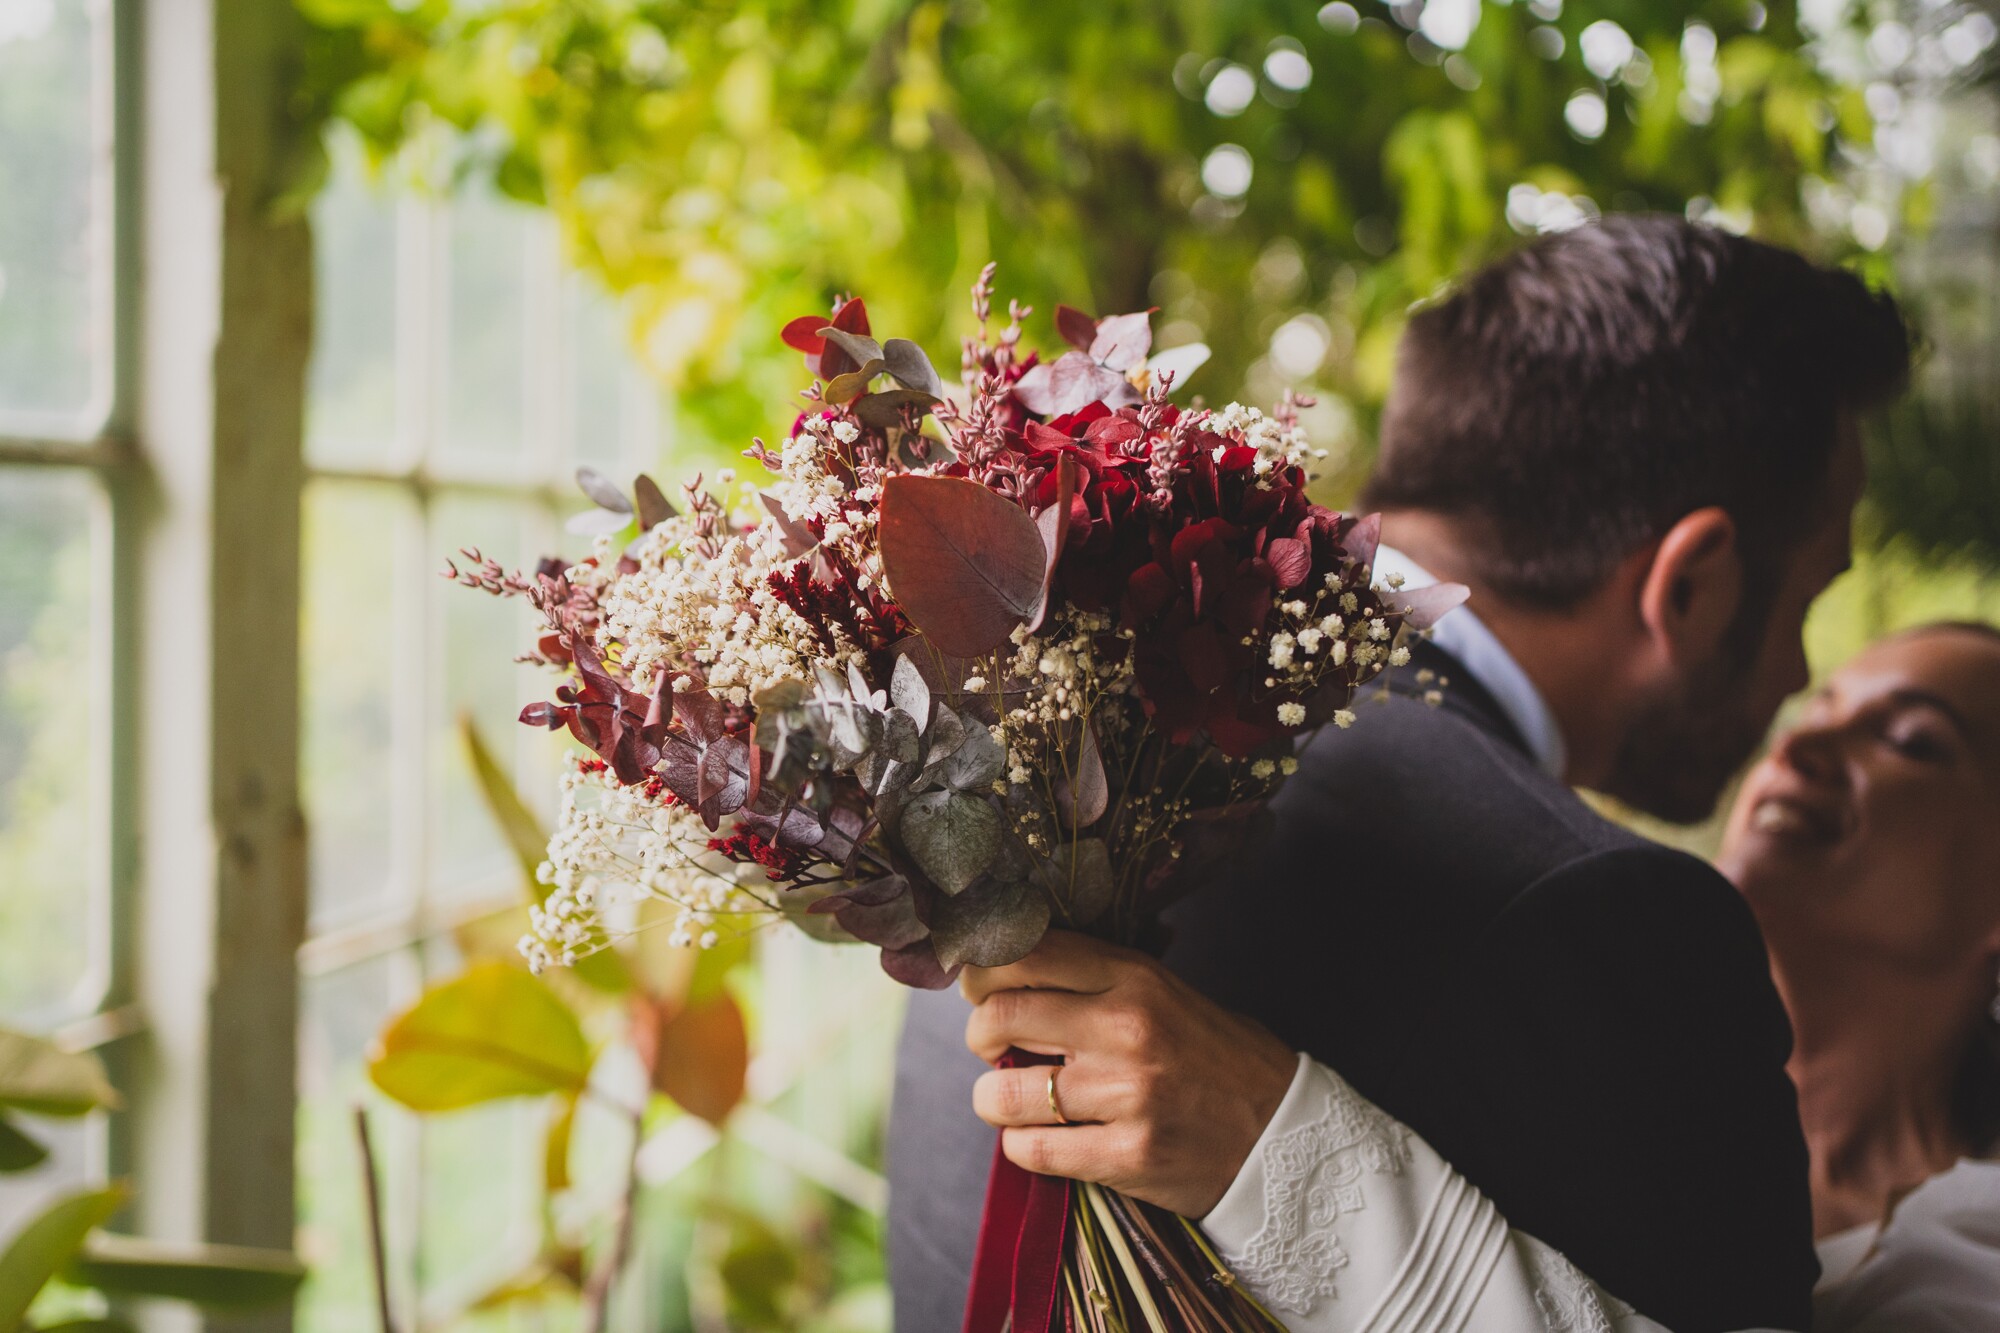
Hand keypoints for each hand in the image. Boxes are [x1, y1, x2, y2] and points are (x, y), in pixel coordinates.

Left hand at [961, 930, 1296, 1216]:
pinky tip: (1041, 1137)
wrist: (1282, 1133)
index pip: (1026, 953)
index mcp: (1135, 976)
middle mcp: (1126, 1028)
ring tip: (1012, 1099)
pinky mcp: (1127, 1156)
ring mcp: (1126, 1095)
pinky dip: (1022, 1145)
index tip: (978, 987)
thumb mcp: (1164, 992)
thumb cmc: (1212, 1057)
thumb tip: (1003, 977)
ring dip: (993, 1099)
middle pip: (1000, 1015)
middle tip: (991, 1045)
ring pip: (1002, 1093)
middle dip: (980, 1033)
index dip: (982, 969)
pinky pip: (1031, 1150)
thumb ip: (1093, 980)